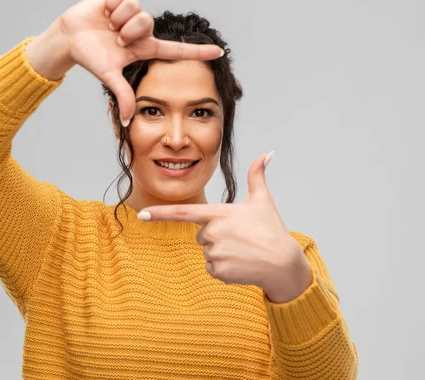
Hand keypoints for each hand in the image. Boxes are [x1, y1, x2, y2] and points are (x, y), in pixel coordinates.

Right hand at [57, 0, 223, 124]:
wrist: (70, 38)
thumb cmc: (91, 58)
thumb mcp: (109, 76)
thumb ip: (123, 96)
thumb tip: (126, 122)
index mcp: (145, 48)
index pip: (177, 51)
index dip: (198, 52)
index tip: (221, 52)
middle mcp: (142, 30)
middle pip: (148, 22)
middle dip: (128, 31)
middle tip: (115, 38)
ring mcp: (131, 13)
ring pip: (137, 8)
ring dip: (119, 18)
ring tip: (108, 25)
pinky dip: (111, 4)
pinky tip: (104, 11)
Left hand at [137, 151, 313, 302]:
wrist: (283, 264)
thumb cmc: (272, 230)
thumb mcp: (263, 201)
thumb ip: (257, 176)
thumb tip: (267, 153)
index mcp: (219, 213)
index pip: (183, 212)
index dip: (161, 213)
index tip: (142, 214)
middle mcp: (213, 232)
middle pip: (200, 235)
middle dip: (215, 237)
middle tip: (239, 238)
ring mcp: (215, 253)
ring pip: (206, 252)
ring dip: (220, 253)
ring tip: (242, 251)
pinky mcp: (218, 271)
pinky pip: (211, 268)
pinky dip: (223, 268)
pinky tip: (240, 264)